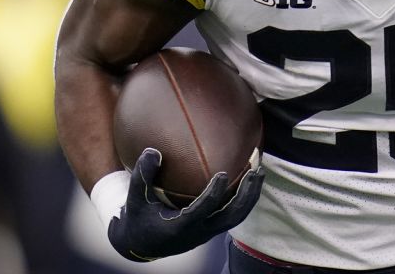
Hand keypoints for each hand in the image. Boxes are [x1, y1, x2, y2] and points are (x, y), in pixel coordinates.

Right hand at [107, 148, 264, 261]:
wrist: (143, 244)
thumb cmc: (139, 218)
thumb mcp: (135, 198)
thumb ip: (142, 175)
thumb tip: (153, 151)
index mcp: (180, 227)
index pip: (201, 211)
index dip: (213, 194)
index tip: (223, 174)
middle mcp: (199, 232)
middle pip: (230, 217)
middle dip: (245, 195)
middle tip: (255, 171)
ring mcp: (208, 232)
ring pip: (236, 218)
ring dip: (250, 196)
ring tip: (259, 173)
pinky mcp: (212, 229)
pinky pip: (233, 215)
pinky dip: (244, 199)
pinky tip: (249, 180)